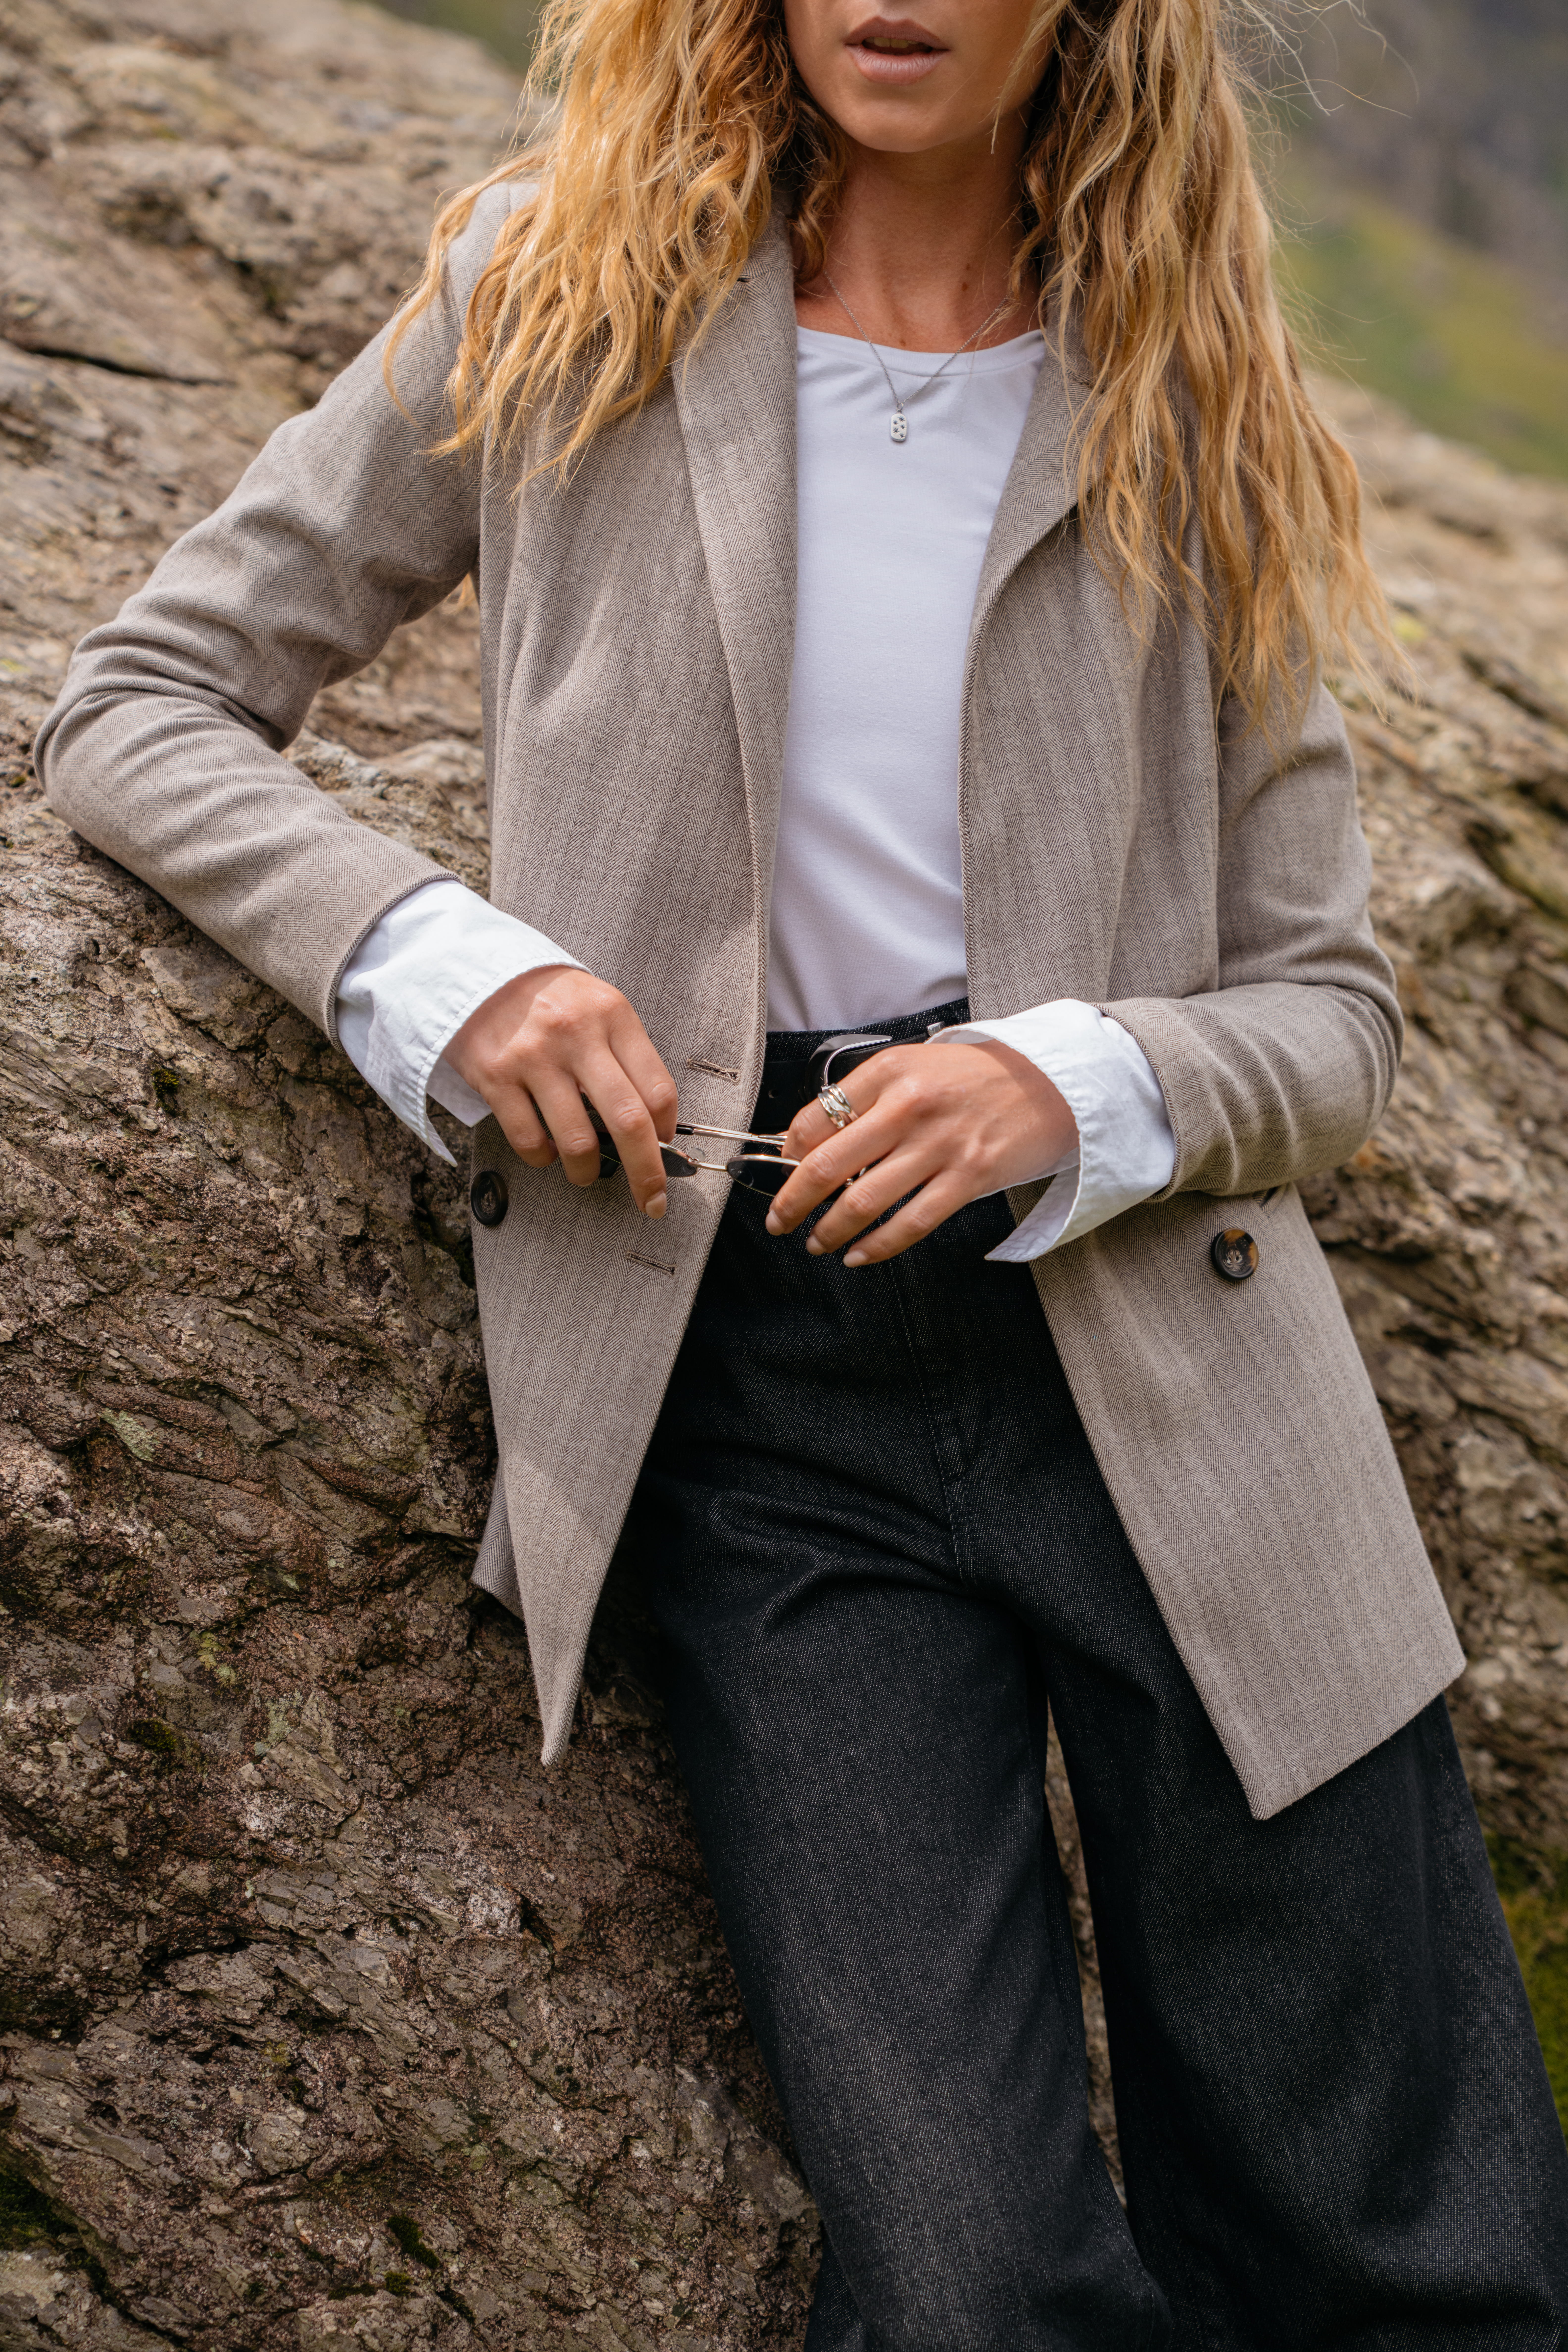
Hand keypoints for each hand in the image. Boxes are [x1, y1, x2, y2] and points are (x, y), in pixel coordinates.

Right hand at [446, 965, 678, 1218]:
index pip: (657, 1088)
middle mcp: (576, 1035)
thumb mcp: (600, 1011)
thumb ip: (627, 1059)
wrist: (481, 974)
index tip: (665, 1150)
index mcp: (613, 1016)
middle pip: (628, 1121)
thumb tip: (653, 1126)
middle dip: (646, 1173)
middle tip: (651, 1200)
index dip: (667, 1131)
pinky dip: (543, 1158)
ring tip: (586, 1173)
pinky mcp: (496, 1077)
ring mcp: (534, 1057)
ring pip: (578, 1141)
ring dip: (588, 1171)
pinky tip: (547, 1151)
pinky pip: (530, 1140)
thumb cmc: (552, 1002)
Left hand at [765, 1039, 1075, 1265]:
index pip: (815, 1119)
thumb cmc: (974, 1078)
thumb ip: (865, 1099)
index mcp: (889, 1072)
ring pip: (863, 1202)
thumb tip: (808, 1144)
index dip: (787, 1156)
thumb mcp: (913, 1067)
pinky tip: (858, 1256)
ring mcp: (940, 1144)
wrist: (1050, 1080)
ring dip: (829, 1231)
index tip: (780, 1174)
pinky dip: (877, 1247)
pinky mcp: (969, 1177)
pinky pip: (910, 1223)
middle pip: (828, 1166)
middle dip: (791, 1202)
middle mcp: (909, 1106)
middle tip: (779, 1222)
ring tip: (816, 1244)